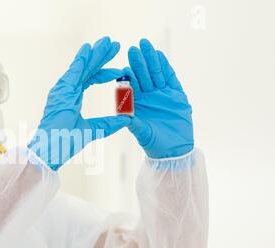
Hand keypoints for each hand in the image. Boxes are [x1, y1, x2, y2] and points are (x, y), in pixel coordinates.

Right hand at [28, 37, 129, 169]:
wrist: (50, 150)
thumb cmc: (65, 142)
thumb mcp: (93, 130)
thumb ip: (108, 124)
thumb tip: (127, 119)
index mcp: (71, 98)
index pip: (89, 79)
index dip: (104, 73)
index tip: (119, 70)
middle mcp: (66, 90)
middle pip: (86, 69)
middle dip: (101, 56)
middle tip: (115, 44)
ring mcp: (62, 90)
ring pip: (81, 67)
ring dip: (95, 53)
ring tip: (107, 42)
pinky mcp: (62, 91)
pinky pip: (73, 71)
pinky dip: (82, 59)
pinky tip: (90, 48)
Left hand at [125, 39, 193, 157]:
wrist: (175, 149)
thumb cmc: (154, 143)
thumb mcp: (142, 133)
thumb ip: (134, 124)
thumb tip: (124, 116)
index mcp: (137, 104)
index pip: (132, 87)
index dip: (128, 77)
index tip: (123, 67)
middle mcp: (148, 96)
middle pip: (143, 76)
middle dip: (138, 62)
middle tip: (133, 48)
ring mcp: (162, 94)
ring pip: (155, 73)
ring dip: (151, 60)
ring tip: (146, 45)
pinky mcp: (176, 94)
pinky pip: (170, 78)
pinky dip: (165, 67)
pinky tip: (159, 56)